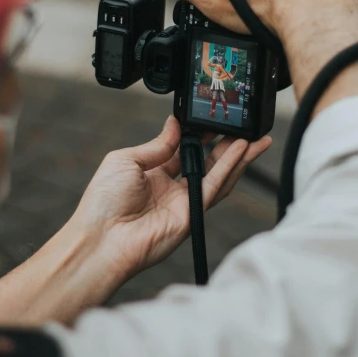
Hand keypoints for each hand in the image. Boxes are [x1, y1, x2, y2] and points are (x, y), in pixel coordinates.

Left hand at [67, 116, 270, 289]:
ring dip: (238, 156)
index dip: (201, 135)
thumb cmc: (103, 202)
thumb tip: (175, 124)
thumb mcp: (125, 160)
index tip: (214, 118)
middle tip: (244, 127)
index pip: (184, 150)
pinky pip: (215, 186)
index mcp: (152, 173)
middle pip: (207, 162)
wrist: (101, 238)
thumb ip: (156, 144)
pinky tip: (241, 150)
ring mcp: (184, 202)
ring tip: (256, 137)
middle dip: (227, 144)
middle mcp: (171, 188)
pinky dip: (230, 168)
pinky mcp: (193, 214)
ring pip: (218, 174)